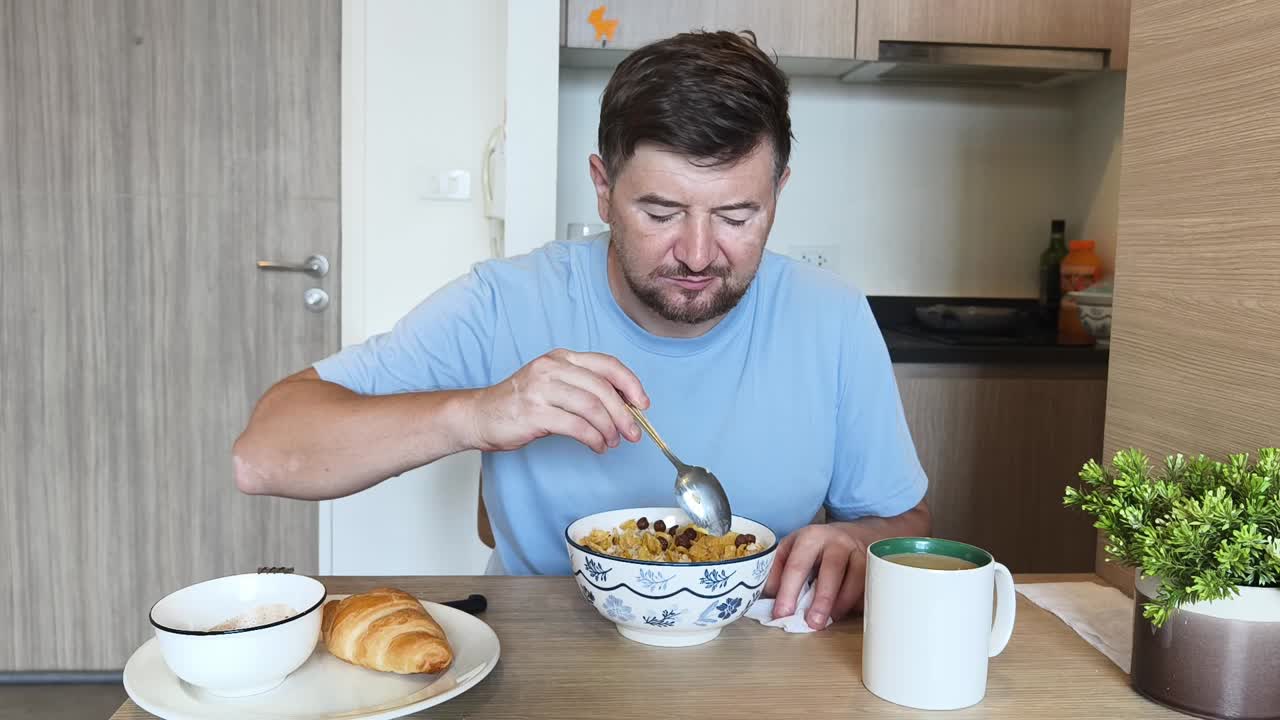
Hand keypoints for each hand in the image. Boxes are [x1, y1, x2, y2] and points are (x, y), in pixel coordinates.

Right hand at [465, 349, 648, 453]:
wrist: (478, 415)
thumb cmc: (519, 404)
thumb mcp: (553, 385)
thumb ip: (583, 389)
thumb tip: (623, 407)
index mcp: (561, 358)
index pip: (607, 364)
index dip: (630, 384)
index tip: (642, 404)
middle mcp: (552, 368)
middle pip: (602, 388)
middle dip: (624, 414)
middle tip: (633, 433)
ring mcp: (541, 389)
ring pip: (592, 407)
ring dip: (609, 428)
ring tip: (612, 441)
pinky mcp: (535, 412)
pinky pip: (577, 426)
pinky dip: (594, 439)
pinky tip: (597, 446)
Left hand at [763, 524, 866, 629]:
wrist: (854, 534)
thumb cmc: (818, 547)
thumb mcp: (793, 549)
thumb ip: (778, 570)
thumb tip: (768, 597)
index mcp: (810, 537)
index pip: (797, 565)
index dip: (788, 591)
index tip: (782, 613)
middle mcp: (836, 541)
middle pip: (830, 571)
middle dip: (821, 600)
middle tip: (812, 623)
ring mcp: (859, 552)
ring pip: (854, 579)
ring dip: (842, 603)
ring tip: (829, 621)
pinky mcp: (875, 565)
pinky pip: (869, 586)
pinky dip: (859, 602)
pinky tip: (848, 612)